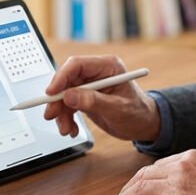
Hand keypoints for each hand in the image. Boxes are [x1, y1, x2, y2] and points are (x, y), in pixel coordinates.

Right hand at [44, 55, 161, 140]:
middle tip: (52, 115)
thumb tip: (69, 96)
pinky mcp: (85, 97)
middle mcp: (96, 73)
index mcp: (107, 66)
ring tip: (67, 129)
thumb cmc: (138, 113)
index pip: (77, 65)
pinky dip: (66, 118)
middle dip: (57, 100)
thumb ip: (93, 102)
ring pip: (64, 95)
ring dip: (61, 113)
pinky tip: (72, 129)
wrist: (144, 125)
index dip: (61, 77)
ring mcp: (90, 85)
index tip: (51, 94)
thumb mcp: (117, 109)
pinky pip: (68, 105)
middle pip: (67, 80)